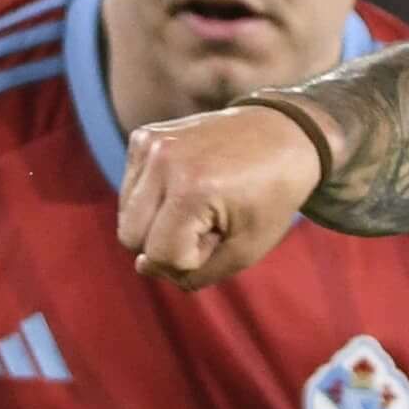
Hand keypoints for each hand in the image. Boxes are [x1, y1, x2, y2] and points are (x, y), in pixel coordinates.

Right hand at [116, 105, 327, 287]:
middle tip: (207, 225)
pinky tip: (186, 187)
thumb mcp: (245, 250)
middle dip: (166, 245)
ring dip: (158, 224)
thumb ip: (195, 274)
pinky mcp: (143, 136)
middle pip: (130, 238)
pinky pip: (129, 191)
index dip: (190, 260)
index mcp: (191, 190)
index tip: (221, 236)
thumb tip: (143, 267)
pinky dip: (153, 201)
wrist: (282, 134)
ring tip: (198, 205)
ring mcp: (149, 144)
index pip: (159, 255)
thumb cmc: (270, 197)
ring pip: (126, 216)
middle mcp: (163, 161)